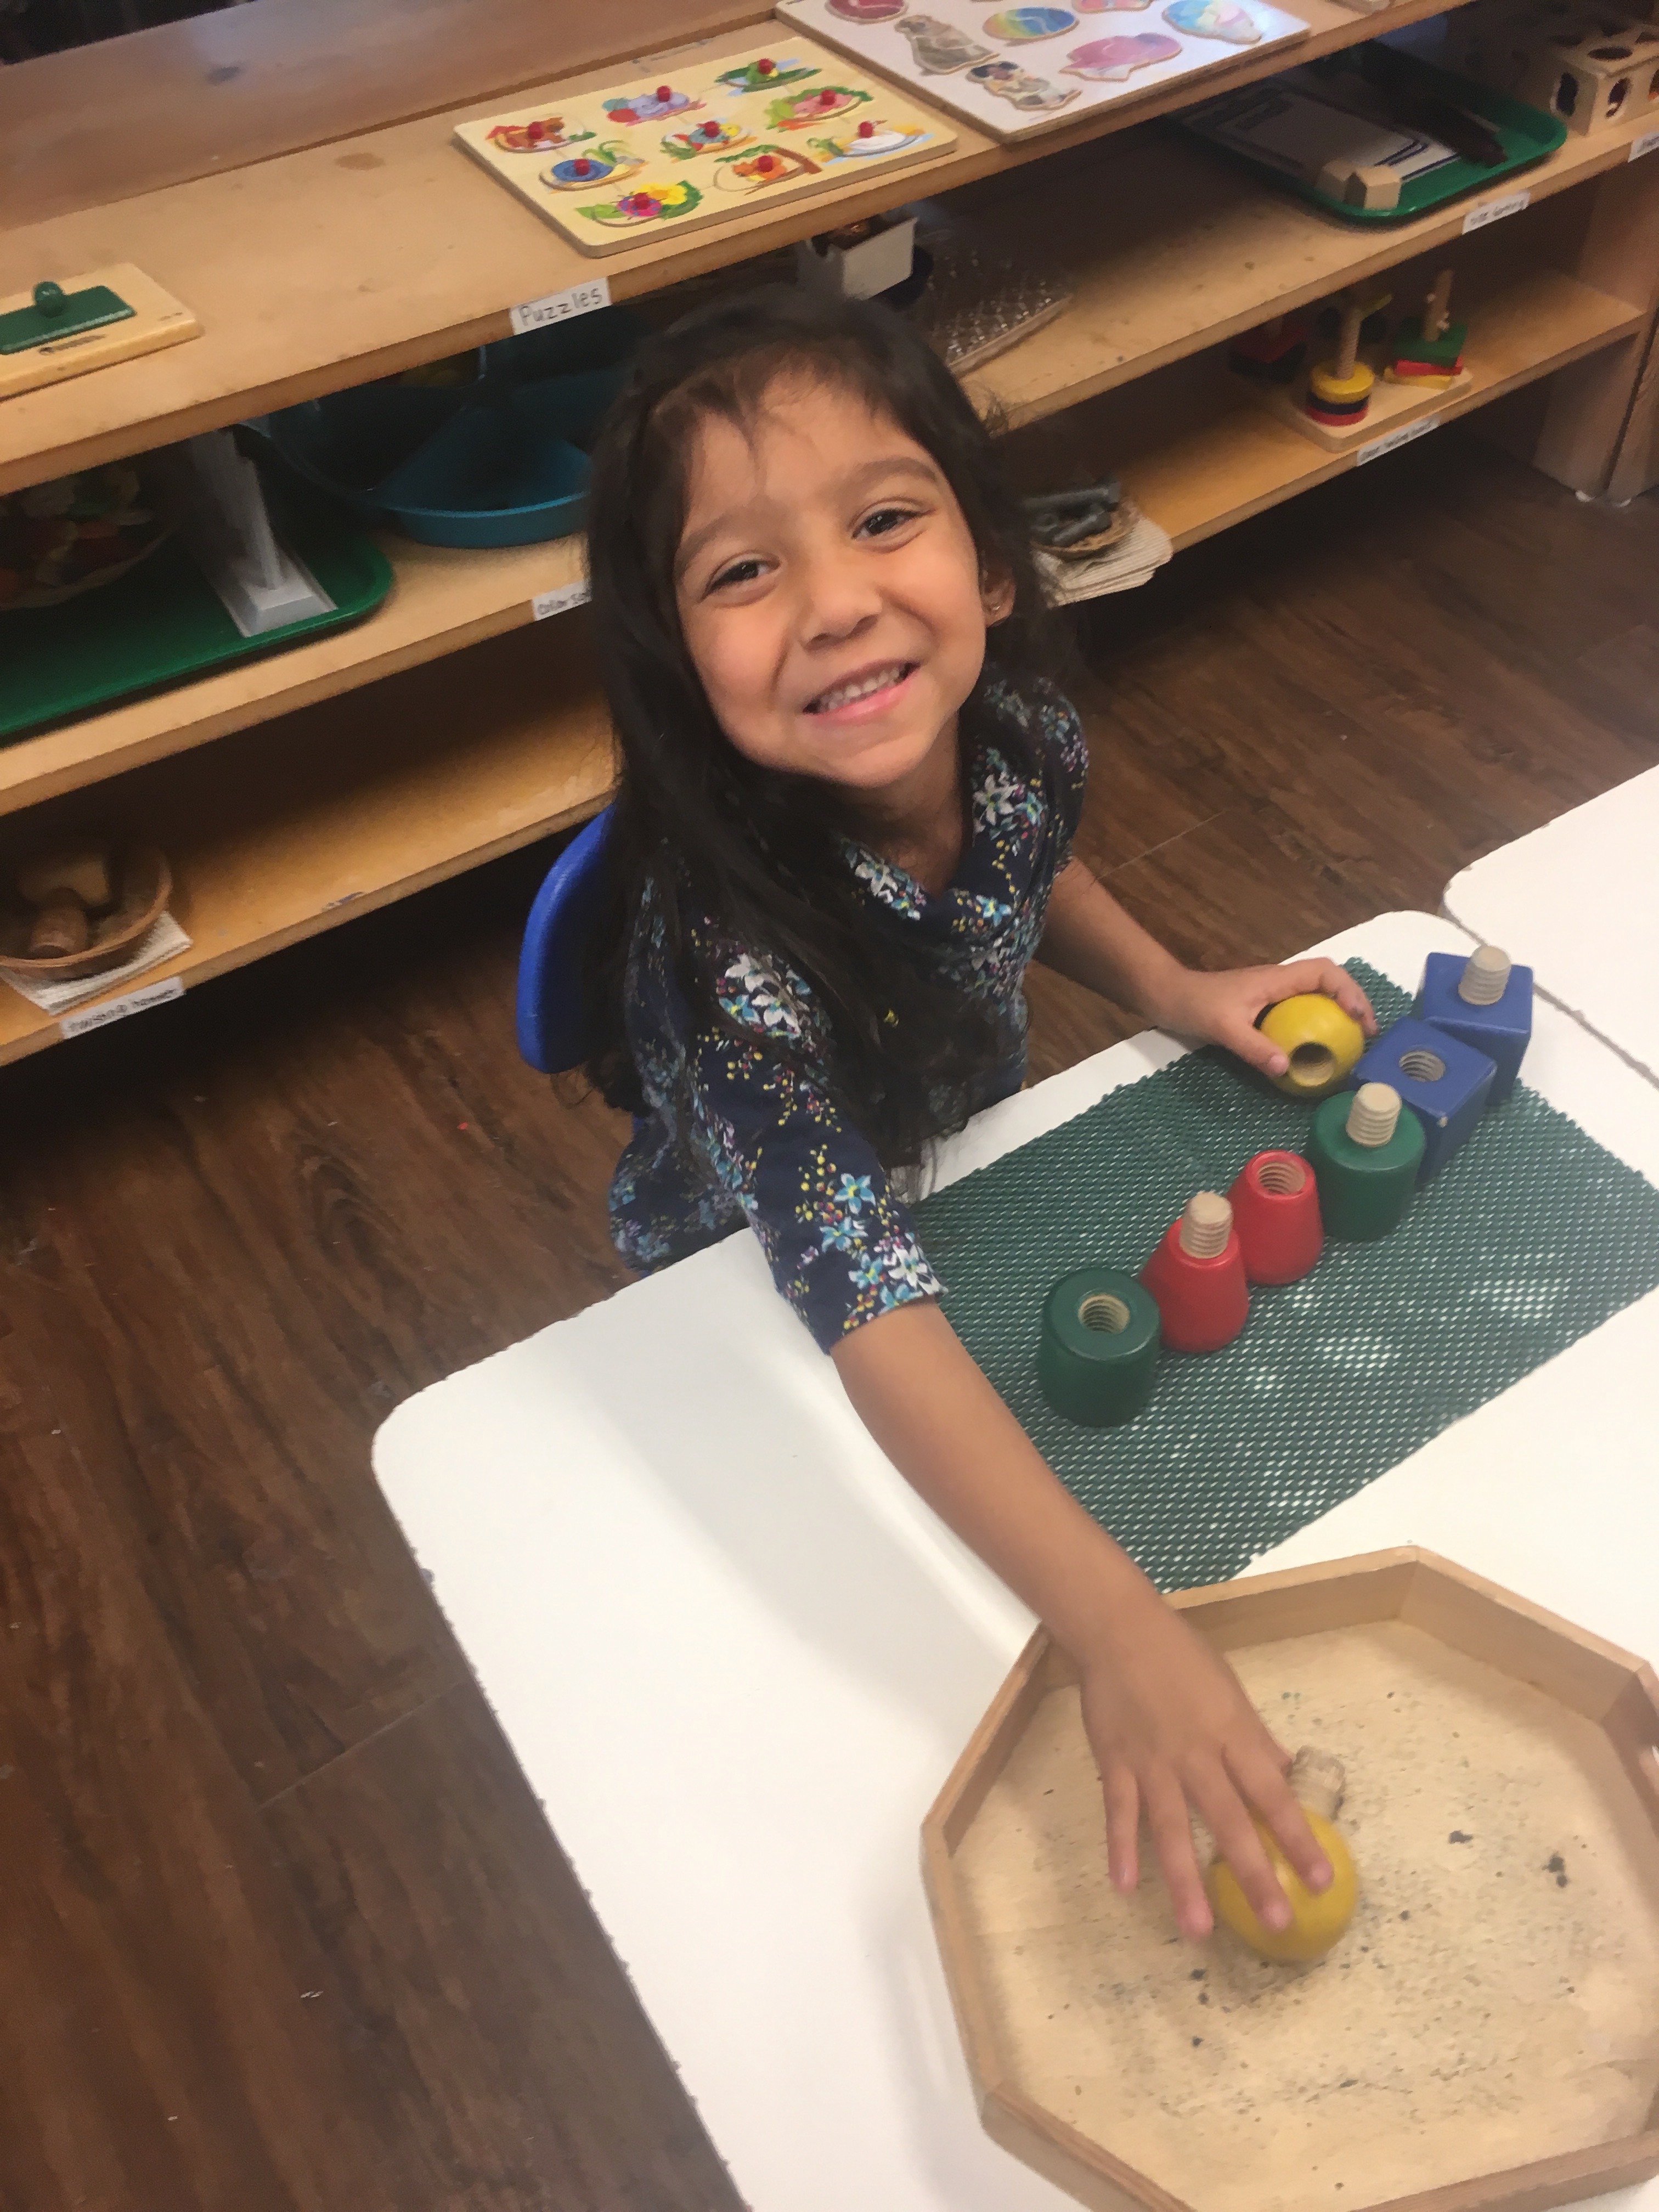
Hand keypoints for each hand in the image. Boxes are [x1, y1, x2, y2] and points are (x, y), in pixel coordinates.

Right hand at [1077, 1590, 1332, 1938]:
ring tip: (1199, 1929)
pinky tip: (1125, 1887)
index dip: (1298, 1838)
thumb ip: (1256, 1738)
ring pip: (1172, 1829)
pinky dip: (1121, 1849)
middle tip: (1274, 1923)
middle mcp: (1197, 1755)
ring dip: (1185, 1880)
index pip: (1273, 1795)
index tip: (1322, 1881)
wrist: (1119, 1629)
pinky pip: (1119, 1813)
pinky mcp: (1116, 1763)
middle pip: (1229, 1822)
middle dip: (1253, 1874)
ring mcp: (1153, 1762)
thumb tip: (1287, 1775)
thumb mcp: (1231, 1691)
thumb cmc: (1182, 1656)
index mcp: (1232, 1734)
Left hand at [1155, 960, 1376, 1080]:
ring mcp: (1273, 994)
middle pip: (1328, 980)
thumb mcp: (1224, 1029)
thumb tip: (1287, 1067)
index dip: (1348, 990)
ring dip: (1338, 1011)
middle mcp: (1279, 982)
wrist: (1168, 997)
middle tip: (1366, 1032)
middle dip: (1353, 1001)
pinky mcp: (1265, 1006)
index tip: (1359, 1017)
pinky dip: (1317, 1022)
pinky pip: (1301, 1010)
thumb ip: (1254, 1048)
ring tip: (1352, 1039)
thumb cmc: (1195, 1005)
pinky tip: (1317, 1046)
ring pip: (1316, 994)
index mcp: (1276, 979)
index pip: (1324, 971)